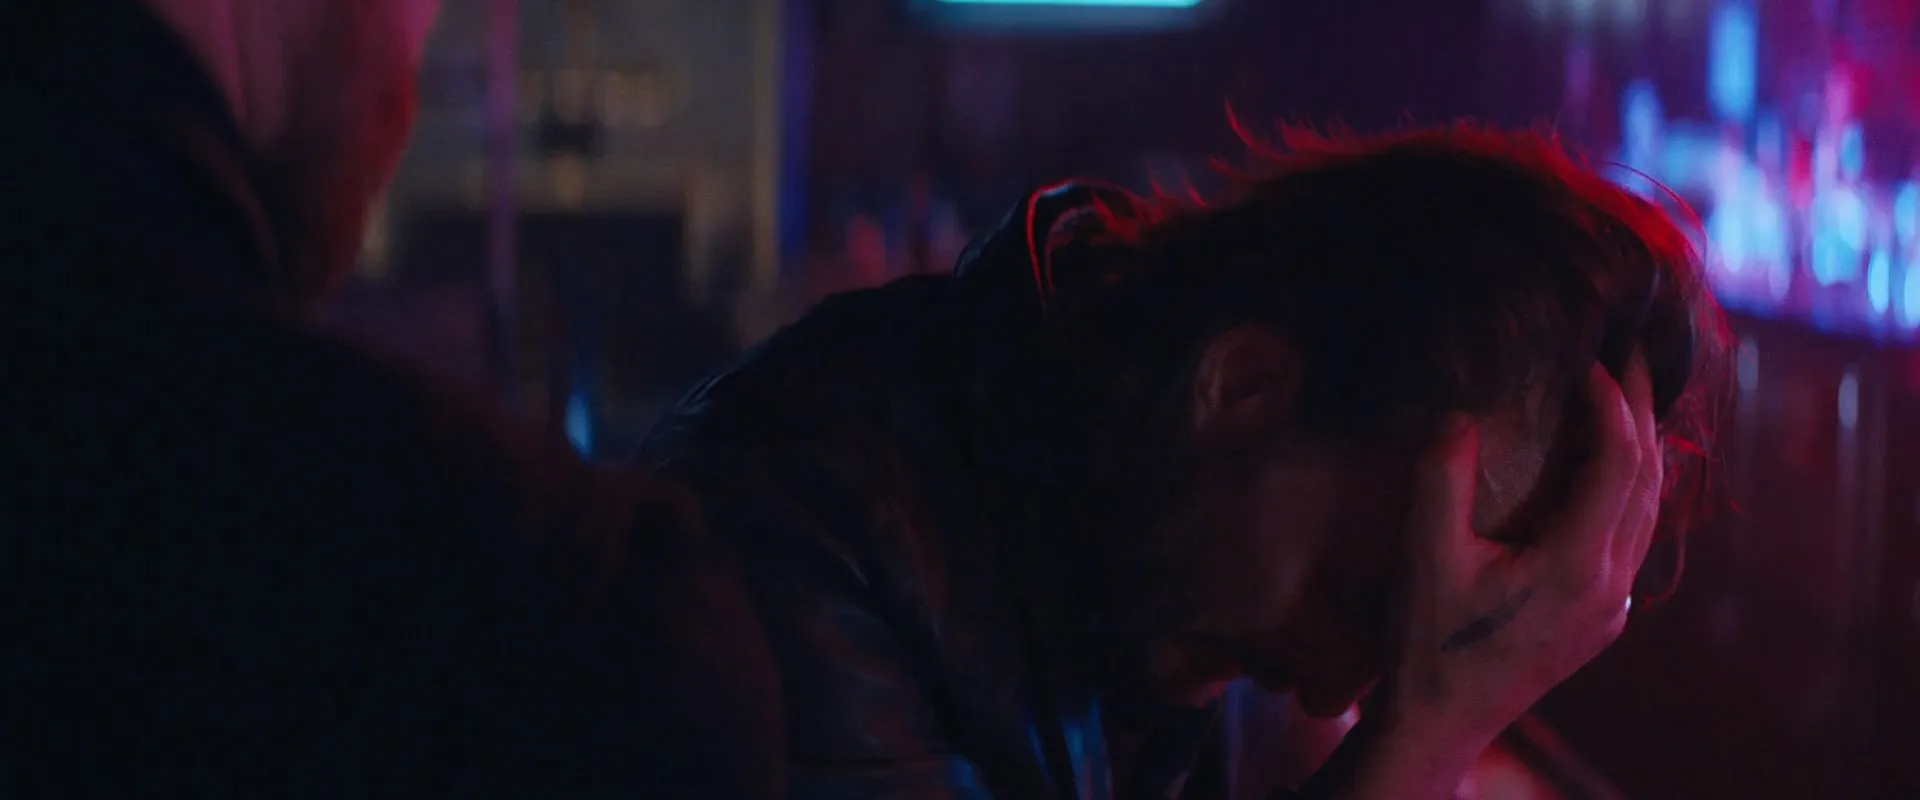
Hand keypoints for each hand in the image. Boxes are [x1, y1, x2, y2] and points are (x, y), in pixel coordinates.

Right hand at [1385, 352, 1661, 741]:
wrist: (1437, 722)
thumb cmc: (1427, 643)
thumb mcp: (1423, 556)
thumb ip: (1441, 478)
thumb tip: (1458, 414)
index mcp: (1578, 564)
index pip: (1618, 460)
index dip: (1609, 400)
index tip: (1587, 356)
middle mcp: (1610, 584)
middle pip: (1647, 479)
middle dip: (1639, 410)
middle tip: (1626, 352)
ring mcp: (1610, 606)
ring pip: (1646, 510)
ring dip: (1639, 448)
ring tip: (1623, 397)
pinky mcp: (1598, 619)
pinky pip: (1630, 536)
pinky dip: (1625, 487)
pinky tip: (1601, 471)